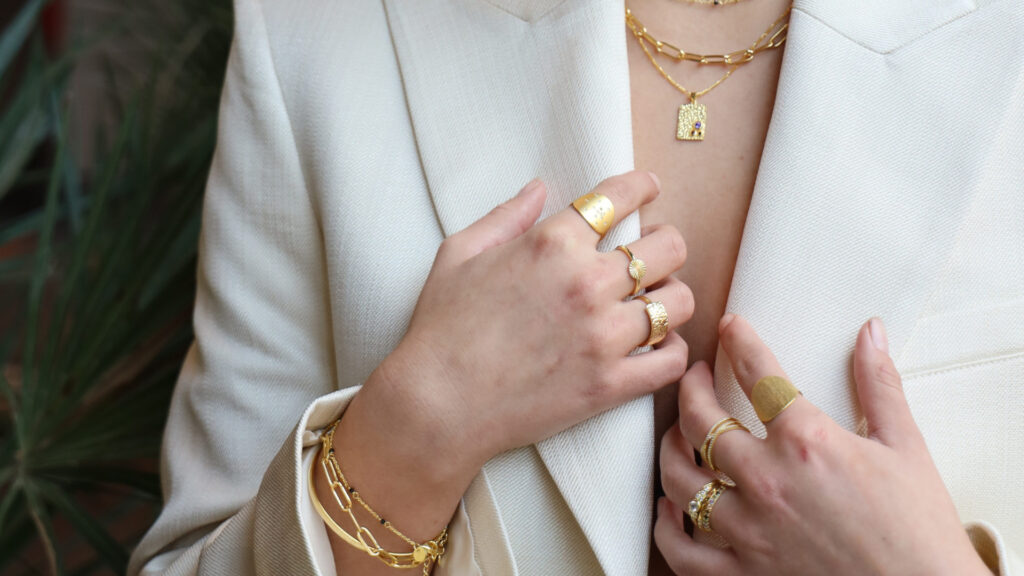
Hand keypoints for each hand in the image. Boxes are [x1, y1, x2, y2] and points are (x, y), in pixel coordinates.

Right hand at [345, 170, 693, 490]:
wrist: (438, 404)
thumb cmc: (441, 329)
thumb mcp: (459, 254)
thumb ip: (506, 216)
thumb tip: (539, 188)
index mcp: (552, 243)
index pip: (619, 197)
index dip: (642, 187)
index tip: (650, 188)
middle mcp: (587, 283)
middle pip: (668, 246)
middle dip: (664, 244)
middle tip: (652, 256)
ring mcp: (604, 336)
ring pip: (680, 301)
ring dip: (671, 297)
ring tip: (655, 303)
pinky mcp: (611, 384)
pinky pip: (673, 359)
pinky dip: (672, 349)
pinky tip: (655, 346)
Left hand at [655, 315, 991, 575]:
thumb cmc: (918, 531)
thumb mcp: (906, 447)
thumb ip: (879, 384)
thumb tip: (870, 332)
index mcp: (806, 442)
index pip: (758, 373)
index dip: (740, 341)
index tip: (731, 328)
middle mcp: (767, 481)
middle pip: (700, 420)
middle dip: (691, 387)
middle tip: (697, 376)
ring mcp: (748, 530)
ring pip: (679, 479)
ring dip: (672, 448)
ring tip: (679, 433)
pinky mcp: (741, 574)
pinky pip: (681, 549)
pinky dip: (667, 525)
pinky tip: (670, 506)